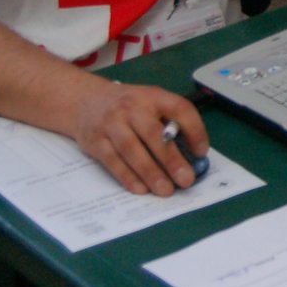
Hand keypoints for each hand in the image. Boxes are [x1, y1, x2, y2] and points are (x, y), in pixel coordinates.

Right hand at [72, 81, 209, 195]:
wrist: (85, 100)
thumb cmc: (128, 107)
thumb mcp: (151, 102)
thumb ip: (169, 121)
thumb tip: (192, 153)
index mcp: (153, 96)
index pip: (179, 108)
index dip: (194, 130)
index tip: (201, 152)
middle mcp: (132, 108)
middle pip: (154, 134)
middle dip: (172, 159)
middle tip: (186, 179)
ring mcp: (111, 124)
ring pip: (132, 150)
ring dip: (151, 173)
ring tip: (166, 190)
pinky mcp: (95, 141)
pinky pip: (113, 161)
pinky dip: (128, 176)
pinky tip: (141, 189)